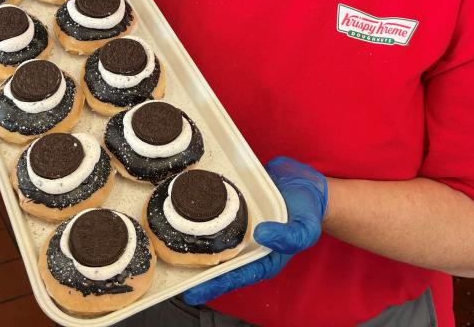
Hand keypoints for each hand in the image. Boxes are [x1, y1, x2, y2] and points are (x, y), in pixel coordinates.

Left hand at [181, 157, 327, 305]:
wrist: (304, 181)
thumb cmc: (307, 211)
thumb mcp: (305, 228)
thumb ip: (288, 236)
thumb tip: (261, 235)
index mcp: (261, 257)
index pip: (234, 276)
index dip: (212, 285)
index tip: (190, 293)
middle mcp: (245, 243)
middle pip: (215, 259)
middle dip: (193, 265)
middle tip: (169, 268)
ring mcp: (236, 224)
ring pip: (209, 235)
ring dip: (191, 238)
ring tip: (165, 240)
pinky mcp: (231, 204)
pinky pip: (212, 209)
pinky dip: (198, 210)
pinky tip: (182, 206)